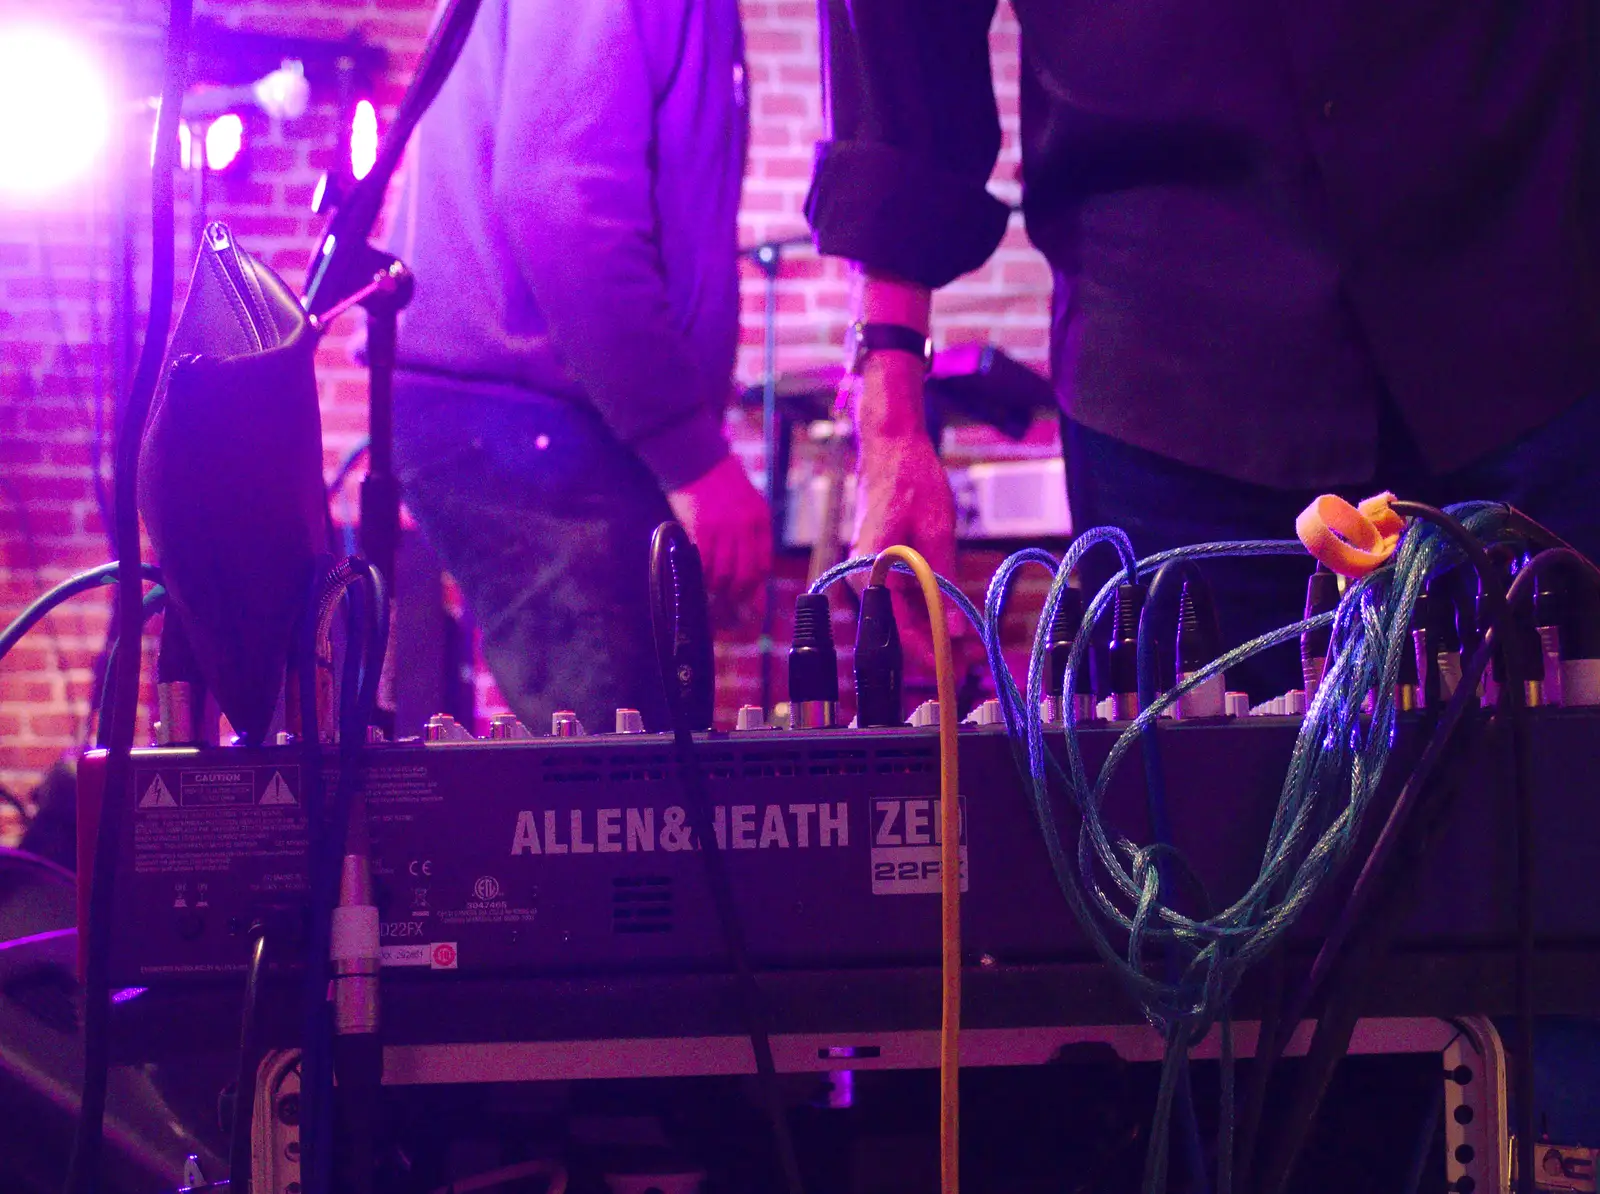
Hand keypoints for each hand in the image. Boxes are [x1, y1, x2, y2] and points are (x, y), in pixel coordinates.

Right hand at [668, 454, 771, 620]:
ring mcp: (724, 529)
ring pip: (725, 573)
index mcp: (760, 521)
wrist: (699, 461)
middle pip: (746, 573)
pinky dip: (702, 576)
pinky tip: (698, 578)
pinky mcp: (702, 529)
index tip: (746, 594)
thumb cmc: (722, 485)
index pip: (763, 564)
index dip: (754, 584)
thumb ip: (751, 534)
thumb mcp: (747, 505)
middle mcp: (746, 527)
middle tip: (728, 601)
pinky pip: (705, 563)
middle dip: (737, 594)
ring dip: (718, 588)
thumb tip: (750, 569)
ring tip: (712, 591)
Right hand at [849, 356, 980, 691]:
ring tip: (971, 641)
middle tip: (973, 659)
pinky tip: (953, 614)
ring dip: (935, 626)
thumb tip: (953, 629)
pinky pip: (904, 594)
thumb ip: (943, 581)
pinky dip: (929, 605)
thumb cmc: (910, 478)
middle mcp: (864, 578)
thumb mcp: (937, 531)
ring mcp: (871, 571)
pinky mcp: (881, 564)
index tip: (955, 667)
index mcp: (870, 572)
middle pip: (900, 626)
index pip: (897, 629)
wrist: (890, 444)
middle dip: (936, 644)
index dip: (929, 653)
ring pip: (905, 612)